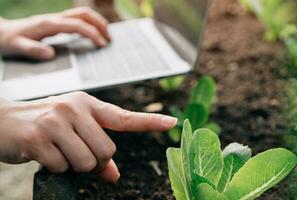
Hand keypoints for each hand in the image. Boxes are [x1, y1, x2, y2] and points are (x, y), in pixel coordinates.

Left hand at [0, 7, 110, 59]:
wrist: (1, 32)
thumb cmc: (8, 41)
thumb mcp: (17, 47)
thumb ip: (33, 50)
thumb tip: (50, 54)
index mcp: (48, 24)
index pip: (77, 25)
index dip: (92, 34)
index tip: (102, 45)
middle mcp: (54, 19)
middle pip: (84, 14)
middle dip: (100, 24)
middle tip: (110, 39)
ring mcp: (56, 20)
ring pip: (82, 14)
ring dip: (97, 23)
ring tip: (106, 37)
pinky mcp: (56, 23)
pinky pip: (78, 20)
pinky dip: (90, 26)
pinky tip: (93, 37)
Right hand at [0, 92, 175, 182]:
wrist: (0, 122)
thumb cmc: (43, 126)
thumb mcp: (72, 130)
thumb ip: (96, 150)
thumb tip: (114, 176)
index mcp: (87, 103)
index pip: (123, 116)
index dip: (149, 121)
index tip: (172, 122)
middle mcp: (73, 108)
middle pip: (106, 151)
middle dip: (93, 162)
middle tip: (73, 153)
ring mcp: (55, 121)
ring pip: (86, 163)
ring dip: (72, 166)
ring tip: (56, 151)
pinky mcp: (38, 138)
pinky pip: (61, 167)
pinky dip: (54, 168)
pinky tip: (41, 154)